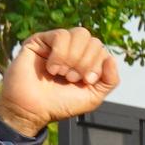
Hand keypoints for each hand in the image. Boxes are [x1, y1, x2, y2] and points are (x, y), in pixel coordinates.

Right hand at [0, 28, 122, 137]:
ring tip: (61, 73)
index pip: (102, 49)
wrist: (32, 110)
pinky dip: (60, 54)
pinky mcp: (40, 41)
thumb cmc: (59, 104)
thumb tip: (112, 58)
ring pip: (80, 34)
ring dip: (73, 57)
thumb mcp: (93, 97)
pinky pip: (61, 35)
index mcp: (86, 61)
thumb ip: (110, 80)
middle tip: (71, 78)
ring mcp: (56, 44)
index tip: (86, 81)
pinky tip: (51, 68)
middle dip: (86, 62)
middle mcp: (72, 50)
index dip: (97, 65)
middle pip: (93, 40)